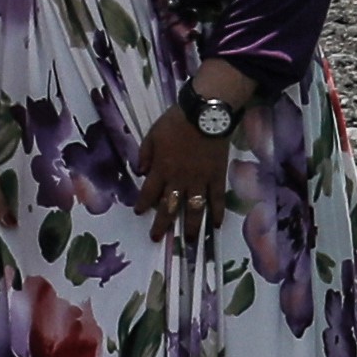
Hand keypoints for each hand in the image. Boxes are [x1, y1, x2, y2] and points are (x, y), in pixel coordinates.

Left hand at [139, 77, 243, 245]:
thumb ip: (145, 154)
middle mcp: (179, 179)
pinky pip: (217, 199)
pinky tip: (216, 225)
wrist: (204, 115)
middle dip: (163, 224)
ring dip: (191, 226)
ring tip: (190, 241)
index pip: (149, 192)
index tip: (139, 213)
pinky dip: (217, 212)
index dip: (143, 204)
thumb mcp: (152, 135)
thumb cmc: (176, 122)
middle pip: (170, 206)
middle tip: (157, 238)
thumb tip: (139, 171)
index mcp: (161, 169)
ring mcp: (200, 180)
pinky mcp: (217, 177)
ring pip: (194, 208)